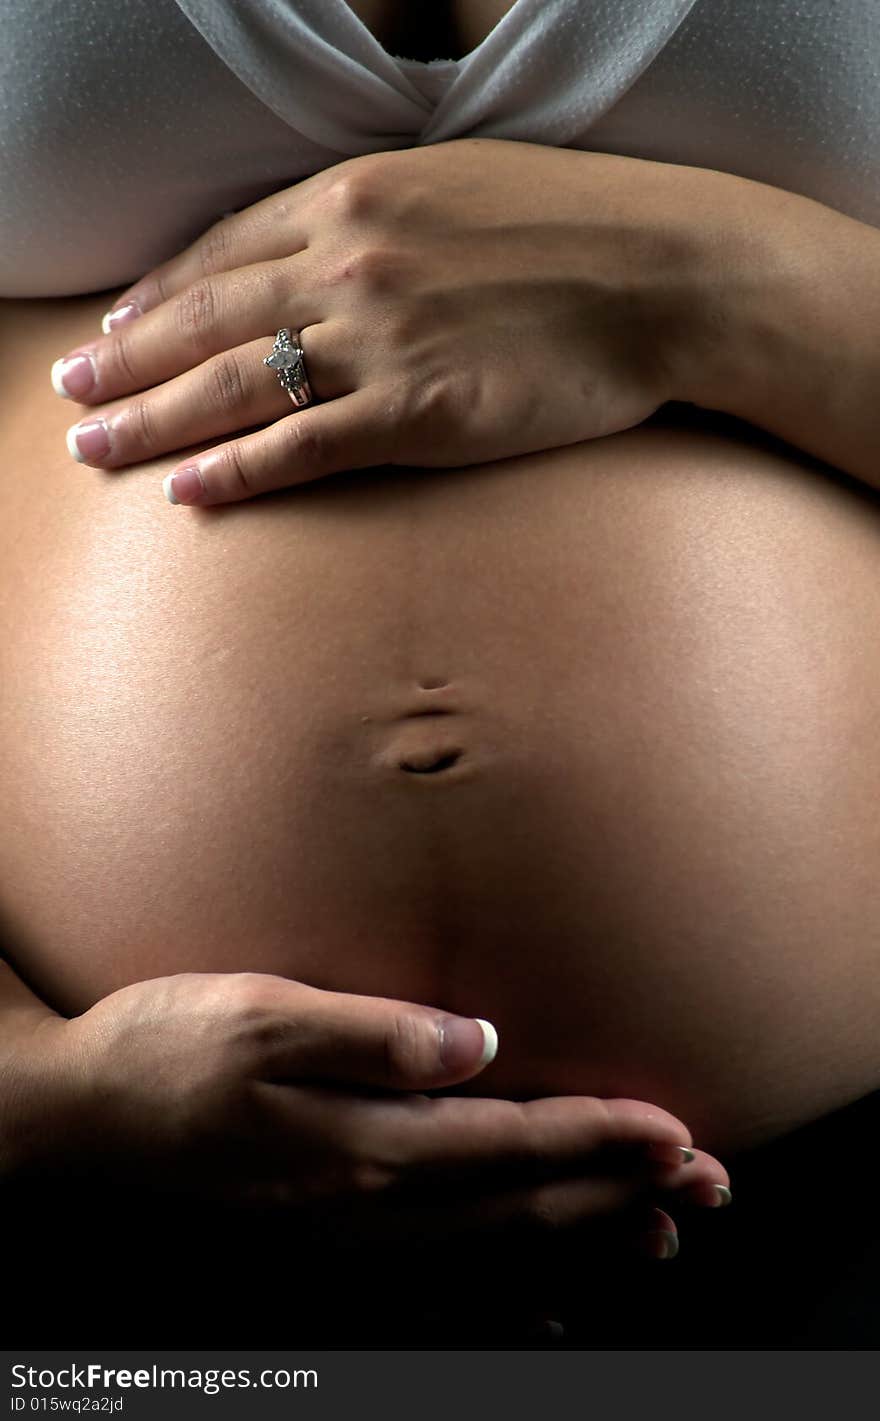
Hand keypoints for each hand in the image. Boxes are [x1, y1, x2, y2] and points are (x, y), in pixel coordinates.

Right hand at [16, 971, 728, 1248]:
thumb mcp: (262, 1014)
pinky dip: (511, 1299)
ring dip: (585, 1245)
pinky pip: (441, 1297)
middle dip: (622, 1194)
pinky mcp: (324, 1258)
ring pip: (496, 1257)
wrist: (74, 1128)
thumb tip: (478, 1042)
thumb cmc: (165, 1055)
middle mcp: (370, 1212)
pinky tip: (548, 1306)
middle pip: (522, 1209)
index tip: (676, 1132)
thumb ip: (375, 1035)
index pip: (514, 1144)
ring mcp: (348, 1249)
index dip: (601, 1138)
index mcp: (365, 1146)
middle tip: (707, 1186)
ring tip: (660, 1238)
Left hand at [51, 140, 721, 504]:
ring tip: (94, 444)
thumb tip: (323, 246)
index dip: (158, 293)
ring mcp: (379, 339)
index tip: (115, 324)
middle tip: (69, 390)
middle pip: (205, 318)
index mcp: (355, 198)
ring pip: (234, 384)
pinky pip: (303, 448)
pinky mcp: (419, 412)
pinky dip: (237, 472)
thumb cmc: (576, 225)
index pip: (224, 251)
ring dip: (152, 419)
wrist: (667, 275)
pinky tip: (185, 493)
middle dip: (125, 358)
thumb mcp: (458, 183)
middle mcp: (349, 261)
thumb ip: (375, 214)